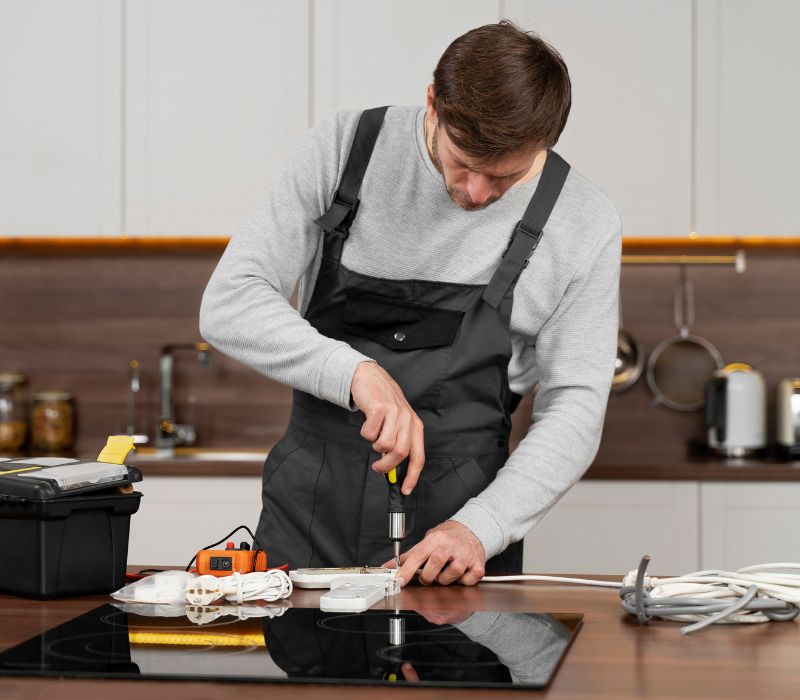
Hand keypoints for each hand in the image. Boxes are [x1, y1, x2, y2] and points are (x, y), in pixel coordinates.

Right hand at [350, 361, 424, 493]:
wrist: (370, 377)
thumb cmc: (383, 403)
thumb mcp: (396, 422)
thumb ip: (398, 443)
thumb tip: (392, 471)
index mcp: (415, 426)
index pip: (418, 456)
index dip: (412, 476)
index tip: (405, 489)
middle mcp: (408, 420)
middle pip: (400, 453)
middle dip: (387, 466)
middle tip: (378, 467)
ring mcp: (394, 413)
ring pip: (384, 445)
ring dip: (375, 445)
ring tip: (374, 435)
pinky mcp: (378, 409)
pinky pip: (369, 434)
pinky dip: (365, 434)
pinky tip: (367, 423)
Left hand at [384, 520, 485, 586]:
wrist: (471, 530)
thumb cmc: (447, 538)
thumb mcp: (427, 541)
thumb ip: (409, 556)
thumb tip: (388, 566)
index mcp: (436, 539)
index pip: (418, 555)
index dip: (407, 570)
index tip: (399, 580)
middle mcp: (451, 545)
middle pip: (435, 564)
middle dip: (428, 577)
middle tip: (427, 577)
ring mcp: (466, 554)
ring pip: (452, 575)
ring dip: (445, 580)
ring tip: (444, 573)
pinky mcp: (477, 564)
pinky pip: (467, 581)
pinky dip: (462, 582)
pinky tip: (460, 574)